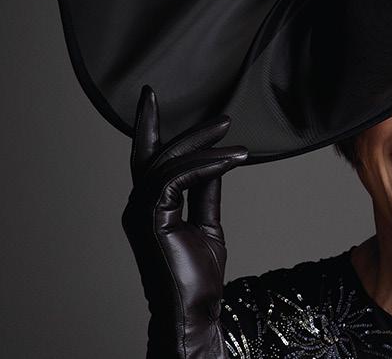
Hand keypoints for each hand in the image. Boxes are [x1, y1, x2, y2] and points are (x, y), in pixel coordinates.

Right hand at [121, 85, 247, 358]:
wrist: (196, 308)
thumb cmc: (198, 275)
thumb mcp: (208, 223)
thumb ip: (206, 192)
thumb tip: (217, 164)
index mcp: (150, 205)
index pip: (149, 159)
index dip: (149, 127)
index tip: (152, 98)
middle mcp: (139, 205)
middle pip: (157, 154)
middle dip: (186, 130)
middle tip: (222, 116)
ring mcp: (142, 212)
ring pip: (168, 163)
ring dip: (205, 147)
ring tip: (237, 141)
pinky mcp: (154, 218)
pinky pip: (178, 179)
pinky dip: (207, 165)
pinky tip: (233, 160)